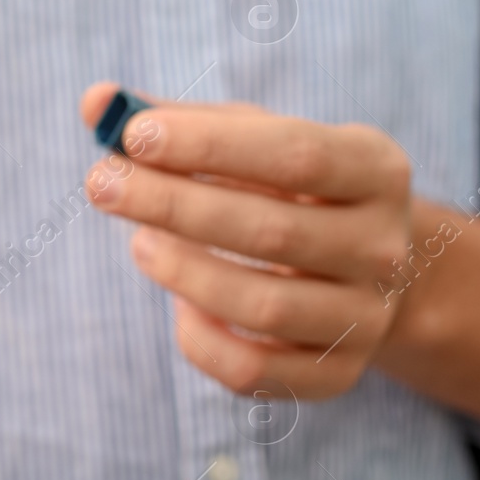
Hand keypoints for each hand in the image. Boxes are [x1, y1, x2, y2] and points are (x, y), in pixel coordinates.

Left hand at [79, 83, 411, 398]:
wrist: (362, 272)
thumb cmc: (289, 190)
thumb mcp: (253, 141)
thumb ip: (179, 122)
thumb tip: (96, 102)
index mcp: (376, 169)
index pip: (296, 154)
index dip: (210, 145)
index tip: (134, 134)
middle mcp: (384, 247)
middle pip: (272, 231)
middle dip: (174, 205)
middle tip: (102, 184)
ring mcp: (366, 318)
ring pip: (263, 307)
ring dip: (183, 272)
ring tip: (138, 241)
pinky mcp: (337, 376)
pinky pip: (254, 371)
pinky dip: (203, 341)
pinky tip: (181, 306)